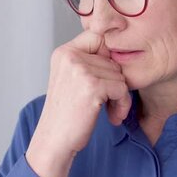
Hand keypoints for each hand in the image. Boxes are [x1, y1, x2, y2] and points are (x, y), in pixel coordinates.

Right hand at [25, 30, 131, 176]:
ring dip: (119, 96)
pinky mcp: (92, 86)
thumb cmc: (66, 114)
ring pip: (120, 74)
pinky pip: (122, 88)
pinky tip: (112, 116)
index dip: (107, 55)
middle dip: (115, 81)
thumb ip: (88, 62)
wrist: (54, 140)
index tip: (106, 76)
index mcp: (63, 52)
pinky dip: (122, 105)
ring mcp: (80, 70)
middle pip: (112, 58)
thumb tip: (119, 49)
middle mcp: (69, 56)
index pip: (97, 36)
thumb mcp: (70, 79)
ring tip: (107, 111)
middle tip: (106, 102)